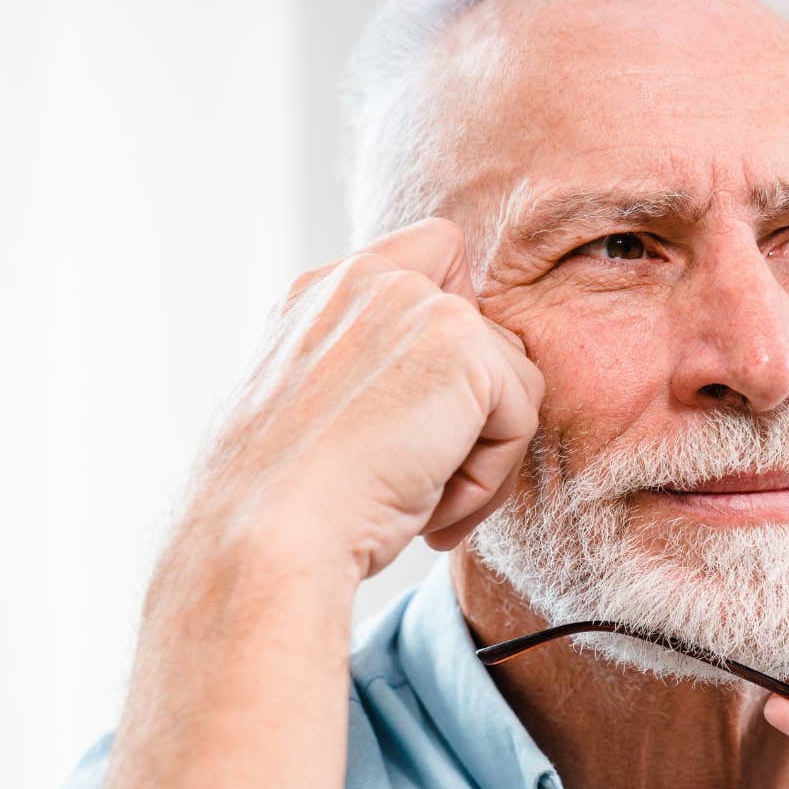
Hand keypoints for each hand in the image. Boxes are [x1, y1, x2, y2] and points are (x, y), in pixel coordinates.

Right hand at [191, 217, 543, 582]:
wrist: (267, 536)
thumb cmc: (286, 506)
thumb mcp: (321, 417)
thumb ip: (379, 372)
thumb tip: (458, 396)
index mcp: (320, 295)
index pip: (433, 252)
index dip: (458, 325)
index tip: (423, 409)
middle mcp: (367, 281)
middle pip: (489, 334)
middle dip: (475, 418)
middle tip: (426, 482)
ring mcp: (416, 303)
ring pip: (513, 382)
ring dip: (482, 459)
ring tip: (424, 505)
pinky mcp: (462, 345)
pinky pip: (521, 418)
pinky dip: (489, 481)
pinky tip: (432, 512)